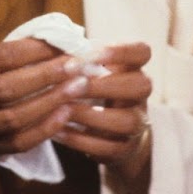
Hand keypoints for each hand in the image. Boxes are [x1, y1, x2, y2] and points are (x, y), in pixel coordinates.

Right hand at [0, 38, 87, 175]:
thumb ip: (4, 54)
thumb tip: (54, 42)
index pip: (2, 57)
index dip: (36, 50)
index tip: (64, 44)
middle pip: (8, 88)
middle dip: (47, 76)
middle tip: (77, 65)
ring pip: (15, 118)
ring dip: (51, 102)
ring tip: (78, 87)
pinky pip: (19, 142)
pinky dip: (45, 128)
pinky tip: (65, 114)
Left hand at [53, 42, 152, 170]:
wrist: (113, 134)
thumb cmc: (94, 92)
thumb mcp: (93, 72)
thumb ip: (80, 60)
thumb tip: (50, 44)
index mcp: (133, 68)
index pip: (142, 52)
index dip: (120, 51)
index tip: (90, 53)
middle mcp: (140, 95)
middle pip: (140, 85)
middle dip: (104, 85)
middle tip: (72, 85)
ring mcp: (136, 123)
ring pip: (126, 120)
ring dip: (91, 114)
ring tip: (63, 109)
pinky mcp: (124, 148)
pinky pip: (107, 147)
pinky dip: (80, 140)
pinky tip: (59, 131)